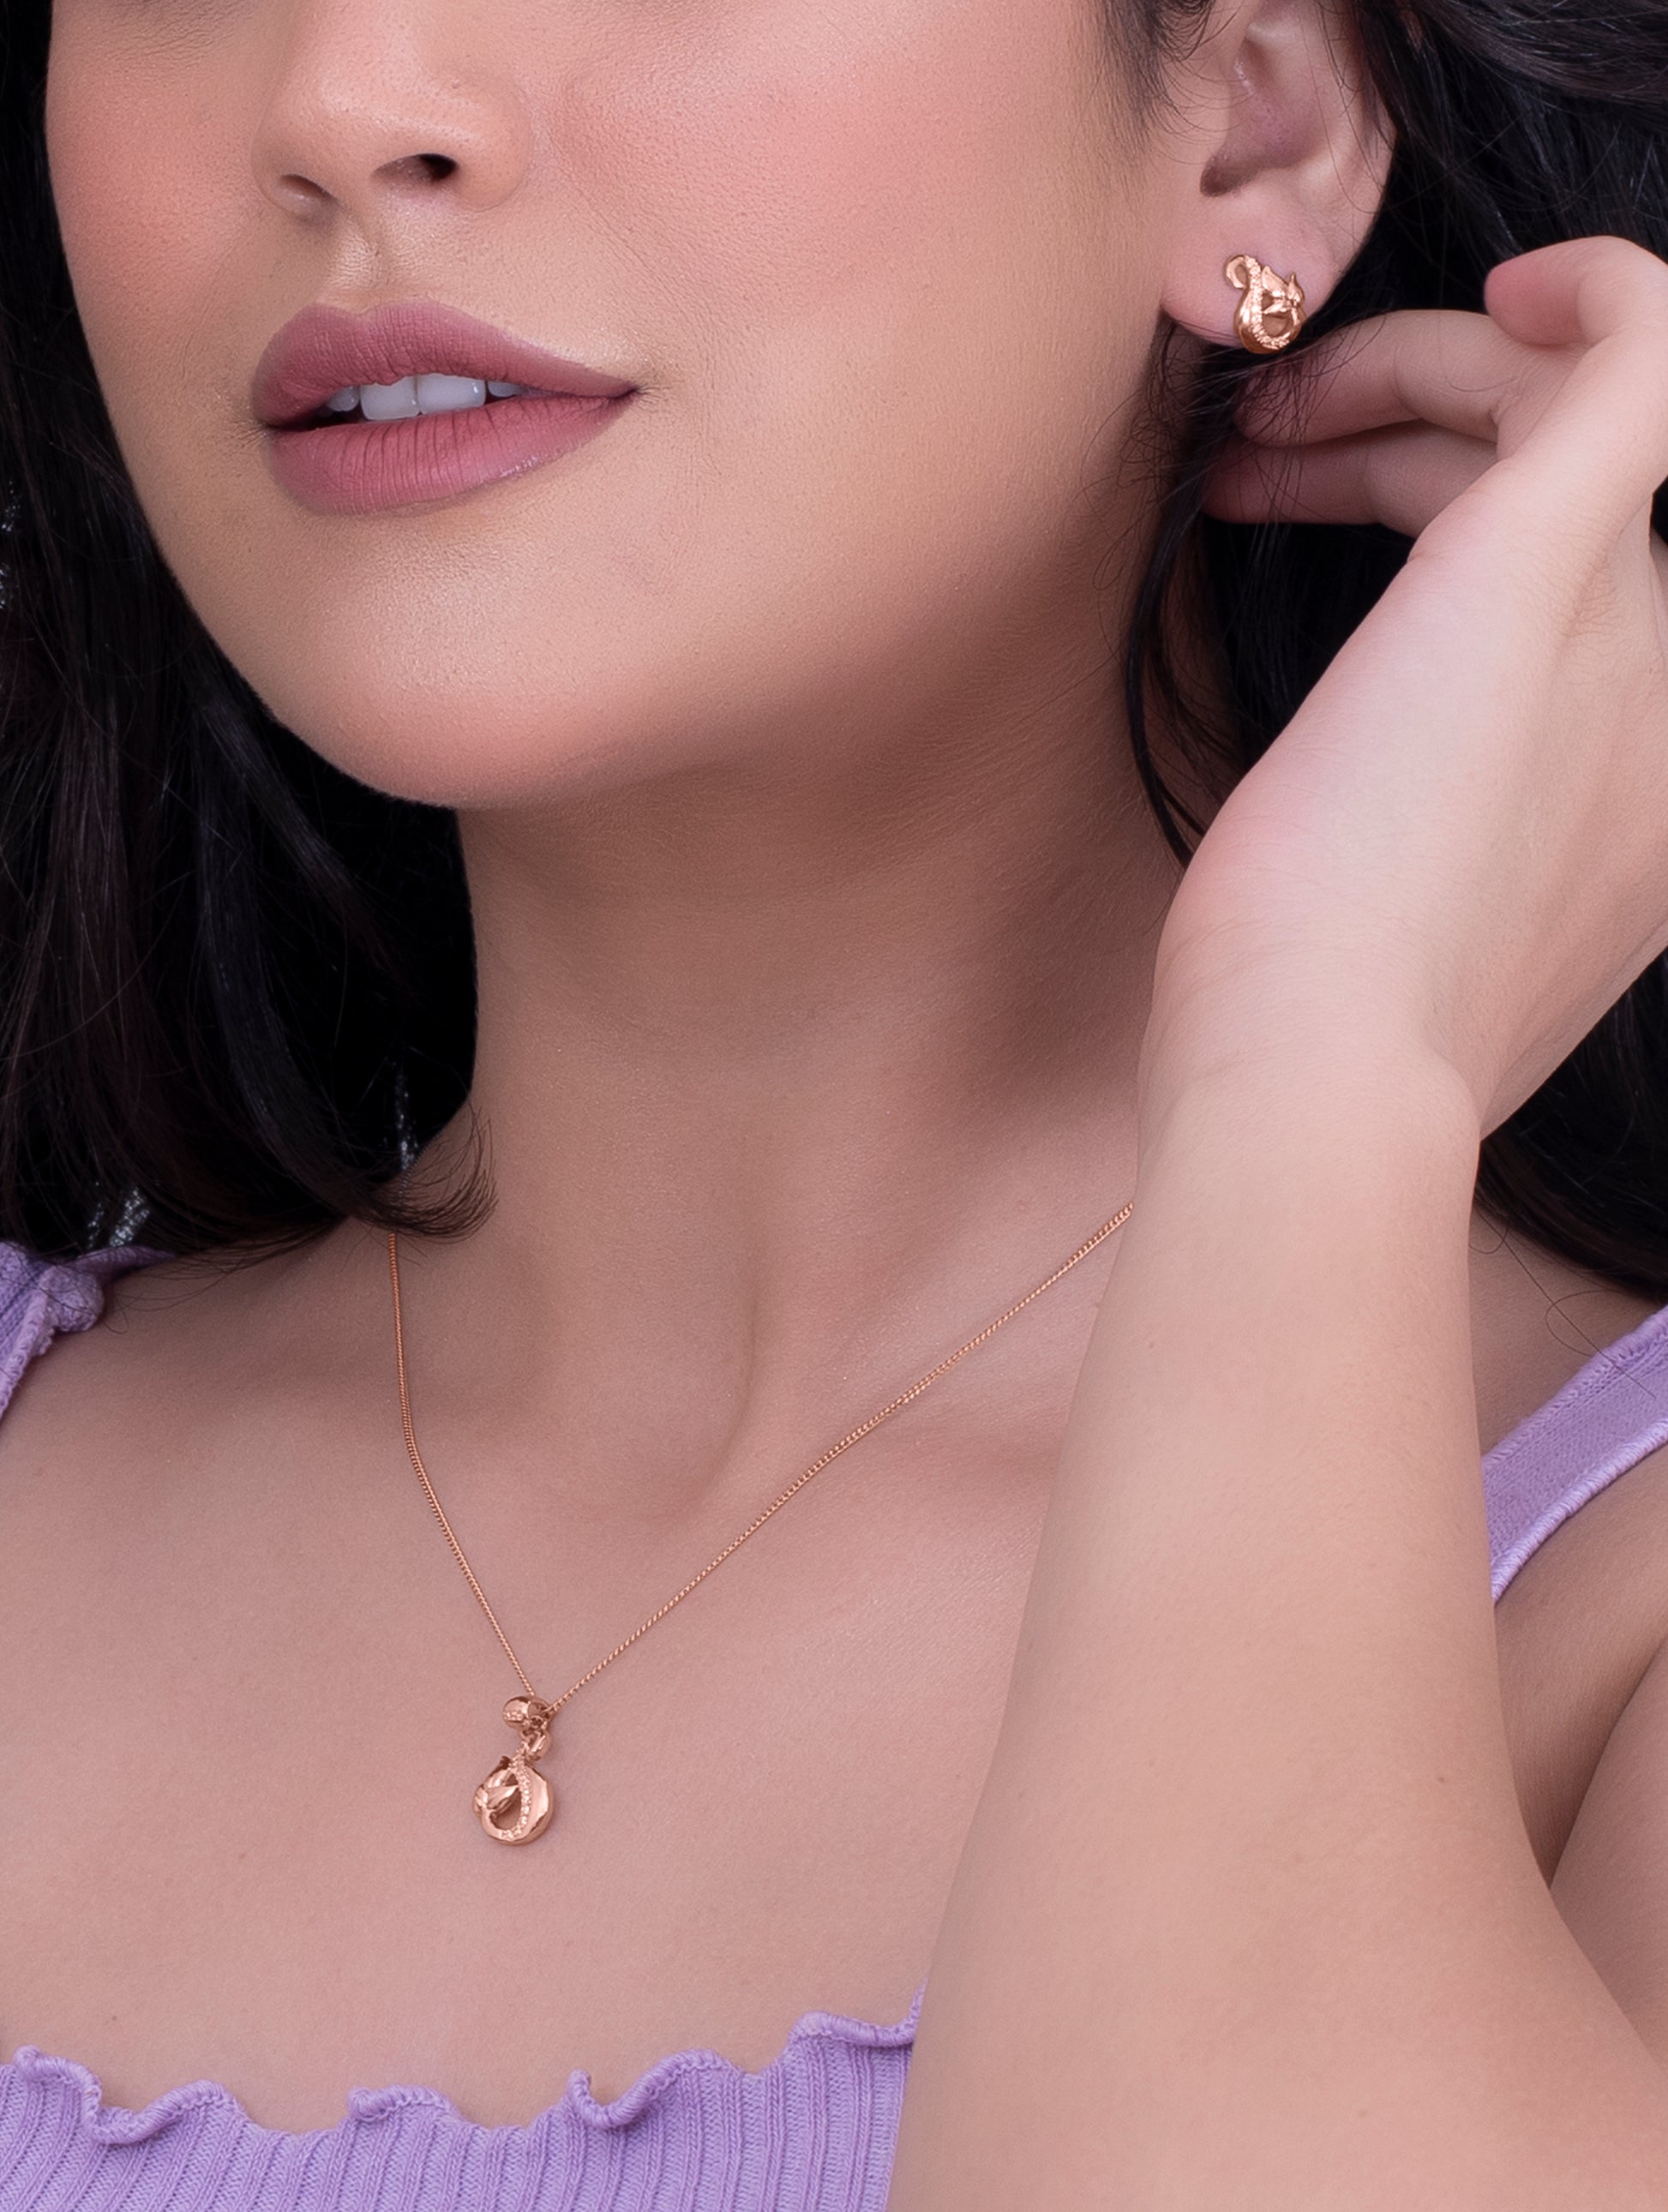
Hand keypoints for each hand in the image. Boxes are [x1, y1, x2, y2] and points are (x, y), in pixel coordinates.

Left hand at [1143, 236, 1667, 1137]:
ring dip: (1423, 383)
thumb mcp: (1385, 937)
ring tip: (1263, 426)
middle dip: (1417, 435)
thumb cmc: (1302, 1028)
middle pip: (1582, 498)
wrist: (1316, 1082)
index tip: (1334, 504)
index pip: (1586, 598)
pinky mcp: (1556, 565)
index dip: (1462, 513)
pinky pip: (1647, 359)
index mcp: (1634, 803)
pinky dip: (1600, 294)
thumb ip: (1417, 858)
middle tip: (1260, 457)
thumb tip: (1344, 832)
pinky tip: (1513, 279)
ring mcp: (1635, 630)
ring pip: (1577, 424)